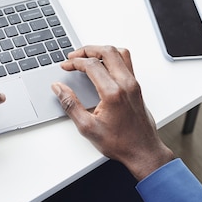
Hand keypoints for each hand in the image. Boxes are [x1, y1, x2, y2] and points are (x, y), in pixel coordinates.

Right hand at [51, 45, 173, 180]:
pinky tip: (102, 65)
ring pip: (120, 53)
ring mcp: (134, 84)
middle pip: (107, 52)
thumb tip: (59, 89)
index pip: (92, 65)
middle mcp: (126, 84)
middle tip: (74, 56)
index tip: (65, 66)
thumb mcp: (87, 127)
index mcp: (113, 93)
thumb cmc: (120, 143)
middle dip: (87, 50)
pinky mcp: (137, 87)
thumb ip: (70, 105)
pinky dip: (112, 57)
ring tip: (87, 56)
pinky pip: (126, 62)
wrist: (143, 152)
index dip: (74, 62)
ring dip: (102, 51)